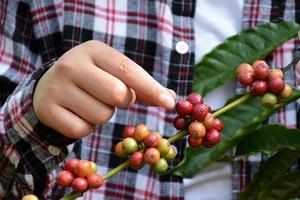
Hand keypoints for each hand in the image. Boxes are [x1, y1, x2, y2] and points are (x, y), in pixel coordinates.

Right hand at [33, 40, 175, 138]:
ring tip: (89, 103)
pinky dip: (86, 128)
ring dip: (103, 115)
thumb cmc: (91, 79)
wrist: (48, 87)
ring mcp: (57, 87)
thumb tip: (170, 98)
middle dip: (122, 101)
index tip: (169, 103)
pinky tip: (76, 114)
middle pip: (118, 94)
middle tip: (111, 96)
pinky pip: (83, 130)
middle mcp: (72, 65)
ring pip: (102, 115)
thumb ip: (142, 86)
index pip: (128, 70)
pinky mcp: (47, 110)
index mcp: (93, 50)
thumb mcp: (113, 73)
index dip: (151, 88)